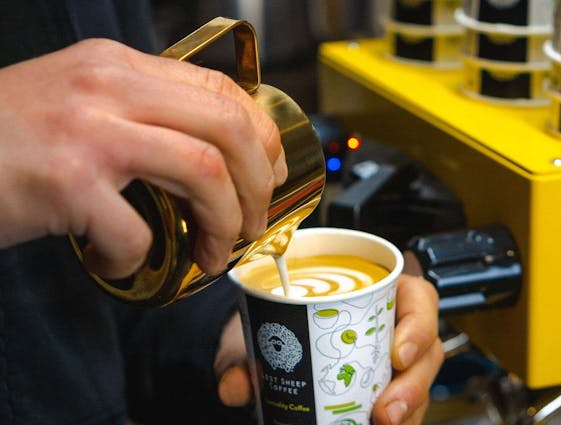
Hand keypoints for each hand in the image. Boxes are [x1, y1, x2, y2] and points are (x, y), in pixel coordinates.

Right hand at [0, 38, 286, 277]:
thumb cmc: (1, 138)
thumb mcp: (74, 100)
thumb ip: (135, 111)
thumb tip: (208, 151)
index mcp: (115, 67)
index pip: (220, 90)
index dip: (261, 136)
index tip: (271, 172)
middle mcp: (107, 89)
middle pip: (227, 125)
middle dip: (260, 182)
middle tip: (253, 220)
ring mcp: (87, 133)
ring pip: (204, 169)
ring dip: (224, 221)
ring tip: (214, 250)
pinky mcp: (65, 182)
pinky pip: (136, 230)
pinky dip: (138, 258)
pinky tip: (117, 260)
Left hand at [215, 274, 444, 424]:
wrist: (268, 353)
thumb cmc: (283, 324)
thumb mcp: (262, 333)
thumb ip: (244, 358)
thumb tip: (234, 385)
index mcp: (380, 294)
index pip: (418, 301)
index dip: (418, 325)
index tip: (398, 353)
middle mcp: (395, 330)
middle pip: (427, 354)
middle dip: (412, 386)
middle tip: (386, 412)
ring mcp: (395, 368)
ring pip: (420, 389)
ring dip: (407, 412)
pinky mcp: (387, 397)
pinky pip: (403, 412)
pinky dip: (397, 422)